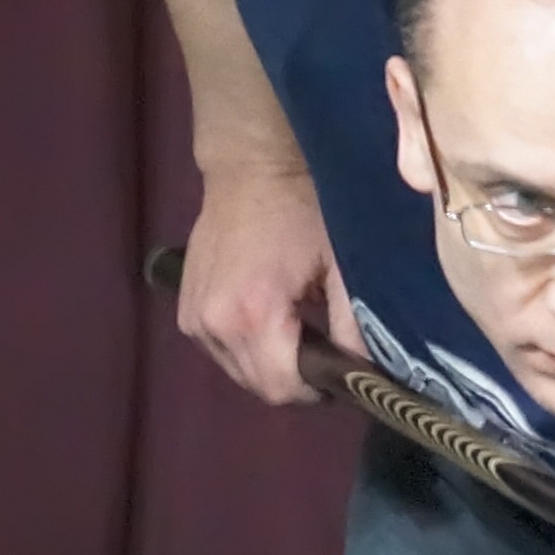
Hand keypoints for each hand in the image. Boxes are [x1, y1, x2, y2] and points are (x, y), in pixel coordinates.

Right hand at [176, 169, 344, 405]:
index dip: (317, 389)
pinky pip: (221, 352)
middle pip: (260, 386)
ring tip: (296, 327)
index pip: (282, 388)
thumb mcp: (342, 263)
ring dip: (271, 364)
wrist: (252, 166)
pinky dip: (248, 348)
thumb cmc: (303, 207)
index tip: (339, 367)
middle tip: (324, 345)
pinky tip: (268, 318)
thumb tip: (368, 373)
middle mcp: (214, 325)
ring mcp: (194, 319)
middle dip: (296, 378)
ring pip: (240, 373)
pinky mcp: (186, 312)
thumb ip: (355, 326)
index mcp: (253, 315)